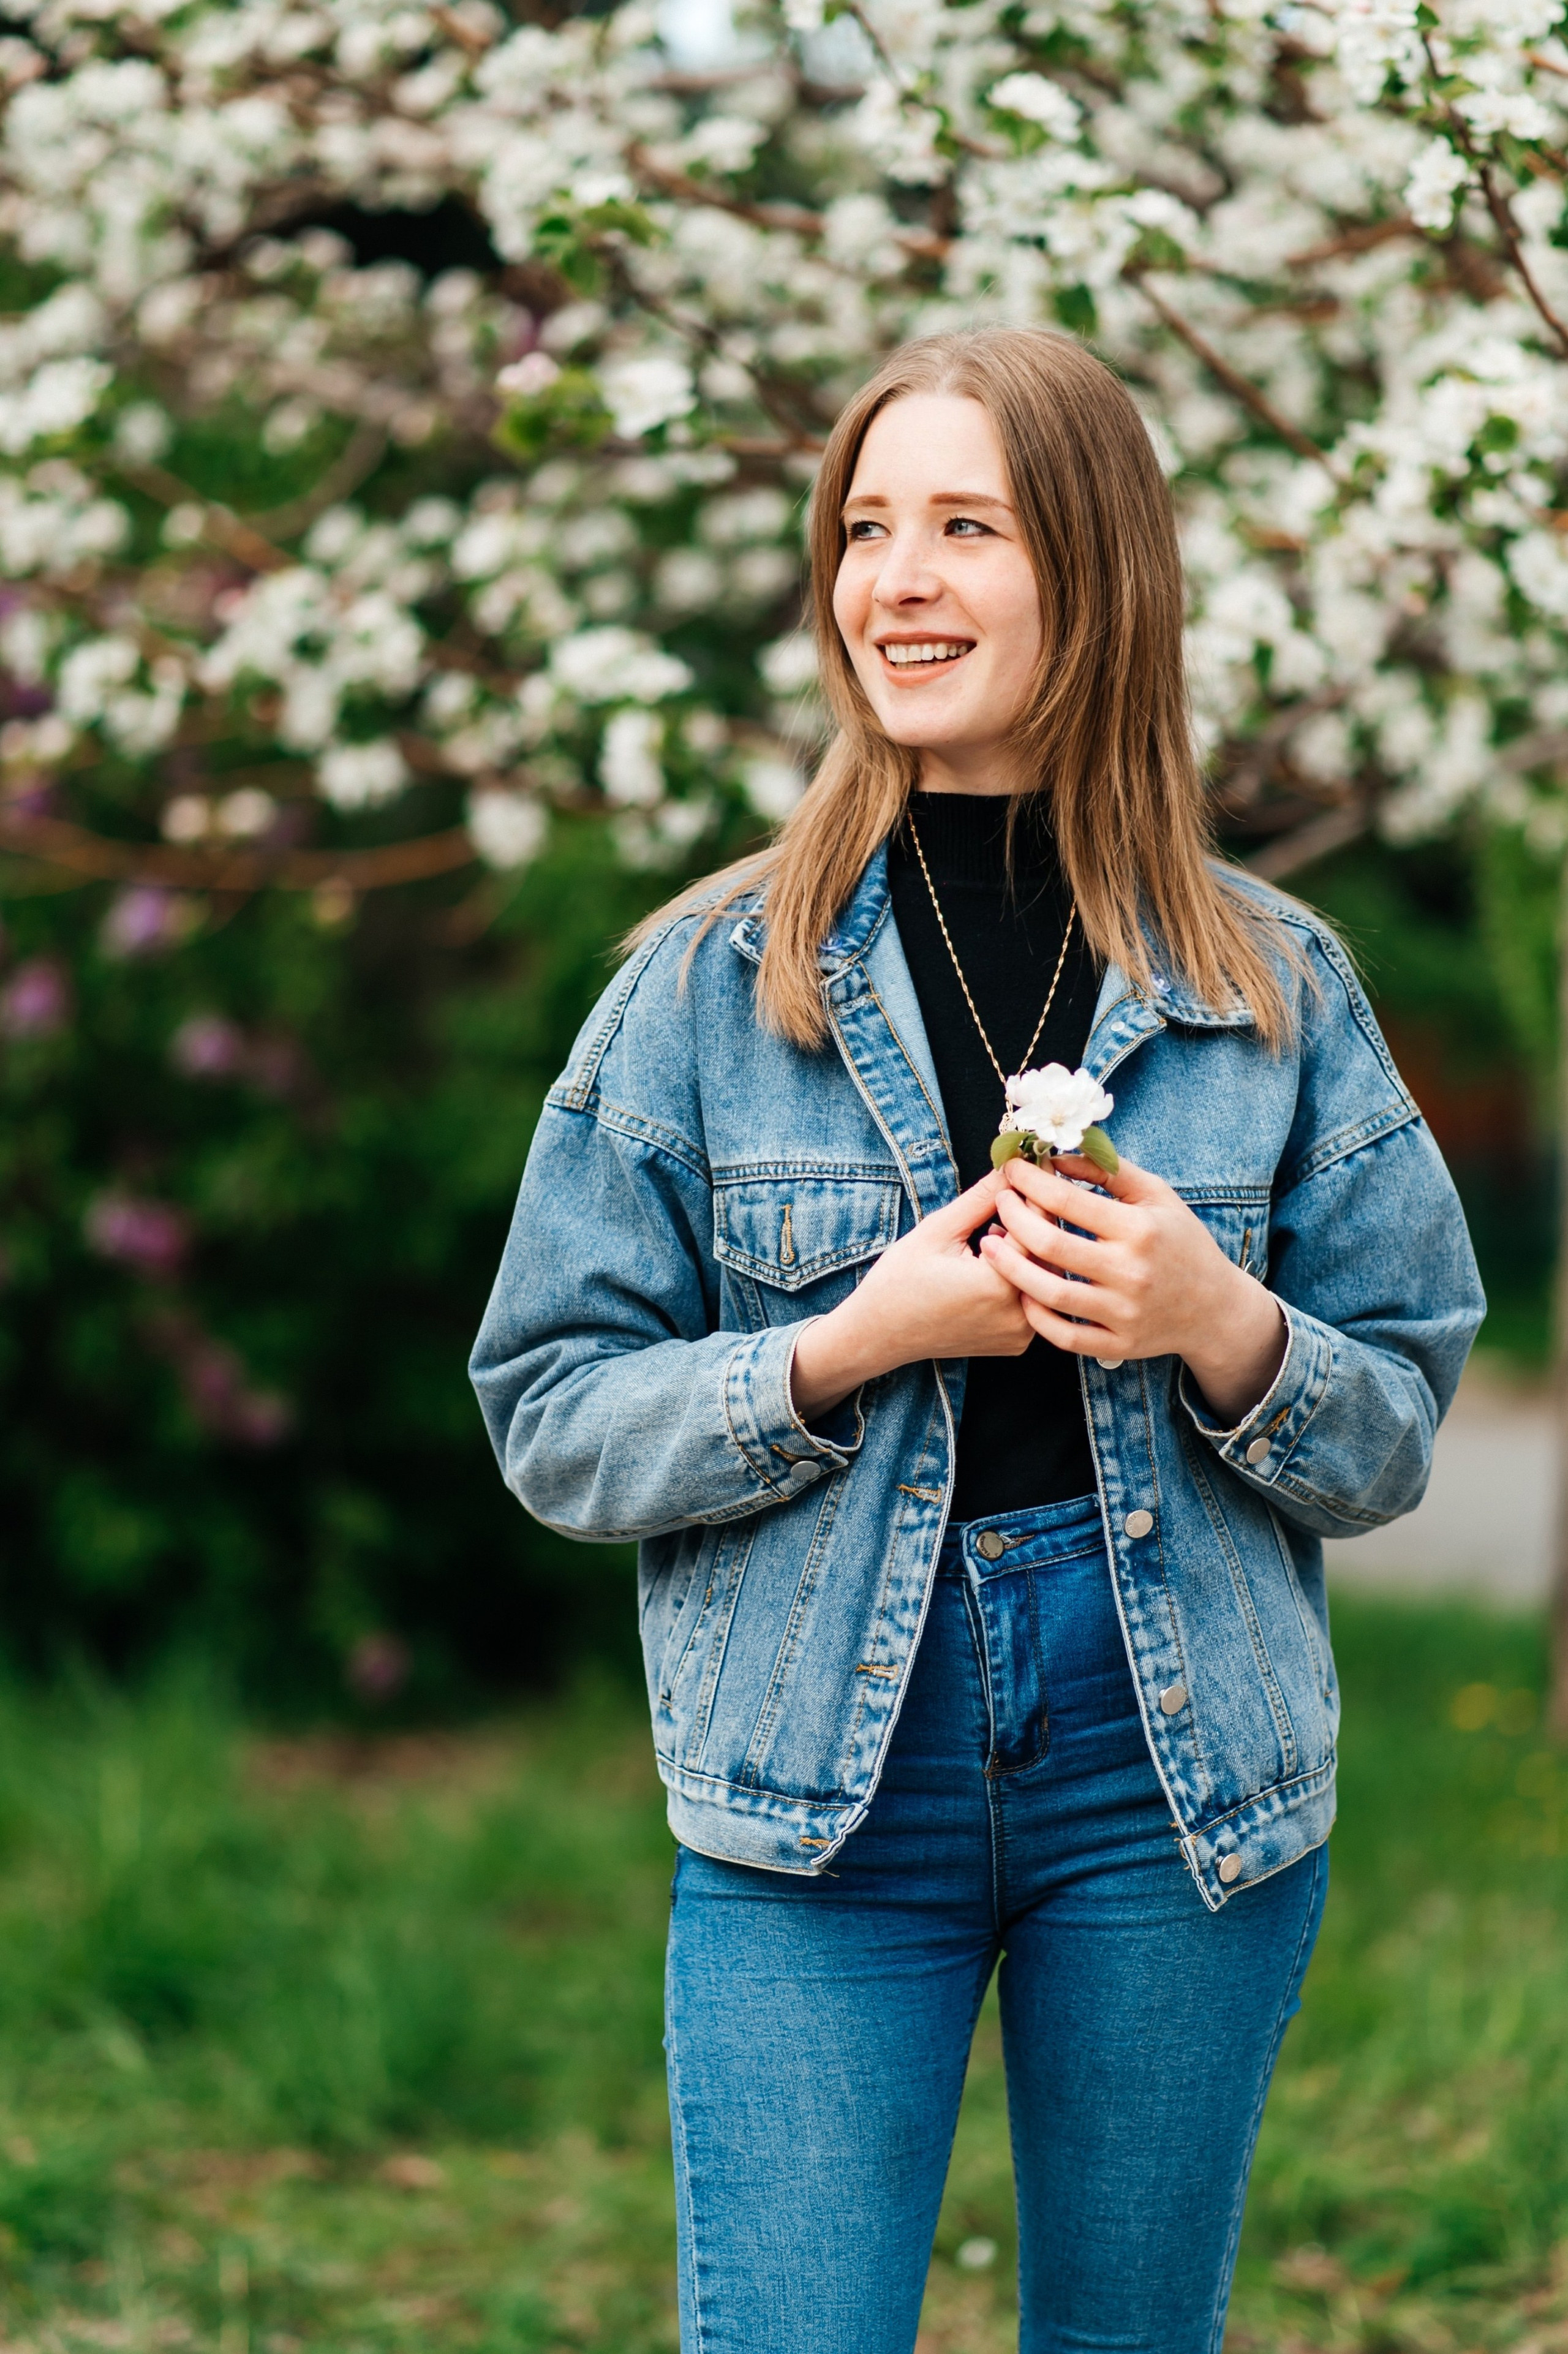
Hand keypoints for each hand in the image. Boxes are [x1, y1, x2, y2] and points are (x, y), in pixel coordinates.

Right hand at [791, 1172, 1032, 1420]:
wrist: (880, 1334)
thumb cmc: (899, 1282)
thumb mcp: (937, 1231)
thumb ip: (981, 1199)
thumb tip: (1011, 1167)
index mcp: (997, 1286)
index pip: (1038, 1227)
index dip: (1031, 1196)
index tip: (1026, 1174)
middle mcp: (1017, 1315)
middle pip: (1046, 1253)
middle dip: (1032, 1221)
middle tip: (1012, 1195)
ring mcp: (1019, 1334)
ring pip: (1043, 1276)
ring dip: (1027, 1249)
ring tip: (994, 1231)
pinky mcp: (1015, 1342)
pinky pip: (1032, 1299)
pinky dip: (1021, 1276)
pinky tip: (994, 1262)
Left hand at [979, 1151, 1285, 1427]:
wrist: (1215, 1307)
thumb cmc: (1180, 1241)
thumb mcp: (1156, 1195)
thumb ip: (1108, 1171)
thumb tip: (1058, 1155)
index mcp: (1139, 1229)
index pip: (1068, 1199)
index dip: (1030, 1181)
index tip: (1011, 1169)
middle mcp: (1131, 1272)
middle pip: (1050, 1244)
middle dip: (1012, 1218)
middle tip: (998, 1203)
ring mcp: (1123, 1313)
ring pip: (1048, 1293)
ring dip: (1010, 1267)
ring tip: (990, 1245)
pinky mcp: (1118, 1344)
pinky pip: (1063, 1335)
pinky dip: (1035, 1315)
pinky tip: (1020, 1291)